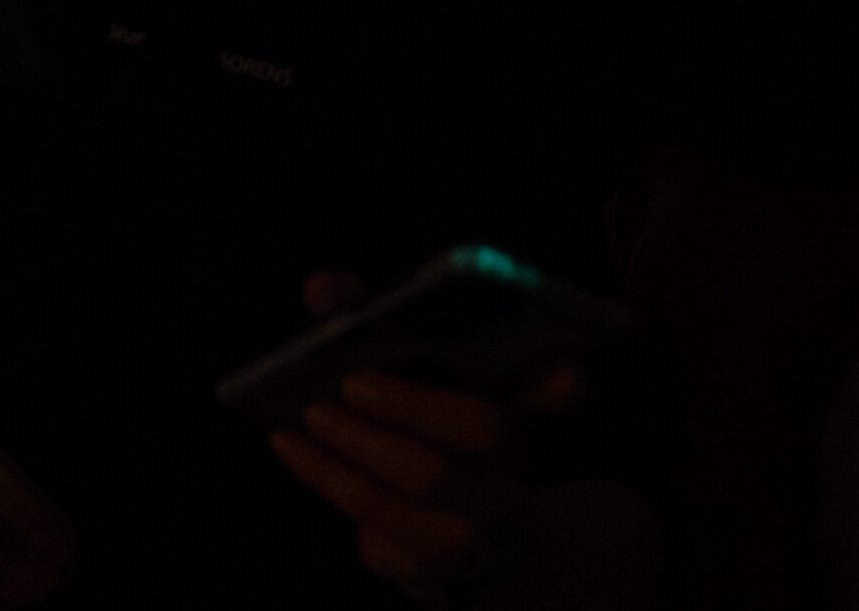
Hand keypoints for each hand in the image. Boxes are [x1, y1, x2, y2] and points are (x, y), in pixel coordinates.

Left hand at [268, 269, 580, 595]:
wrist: (446, 525)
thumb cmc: (418, 420)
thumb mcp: (407, 363)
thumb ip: (367, 312)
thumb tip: (324, 291)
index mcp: (507, 412)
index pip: (551, 390)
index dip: (558, 383)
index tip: (563, 371)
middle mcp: (500, 473)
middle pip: (476, 437)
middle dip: (409, 408)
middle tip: (348, 383)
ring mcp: (468, 530)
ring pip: (413, 496)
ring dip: (350, 453)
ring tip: (306, 415)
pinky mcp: (426, 568)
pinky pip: (378, 537)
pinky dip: (329, 485)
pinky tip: (295, 452)